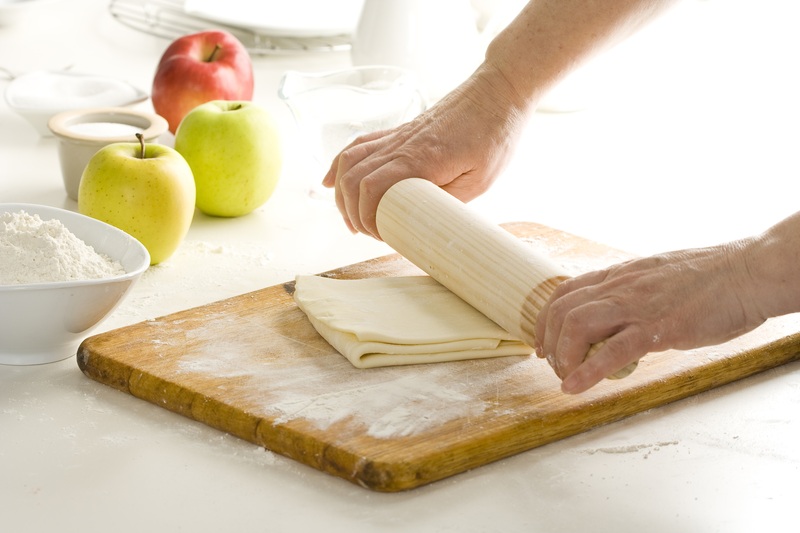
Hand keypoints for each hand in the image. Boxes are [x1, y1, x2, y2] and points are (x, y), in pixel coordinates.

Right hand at [322, 64, 531, 238]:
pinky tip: (332, 181)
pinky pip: (360, 145)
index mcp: (421, 160)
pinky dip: (340, 164)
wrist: (498, 92)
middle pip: (354, 178)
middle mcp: (402, 145)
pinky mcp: (400, 131)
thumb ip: (447, 200)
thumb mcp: (480, 179)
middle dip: (351, 211)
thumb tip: (421, 219)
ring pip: (350, 161)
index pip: (372, 189)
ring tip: (350, 216)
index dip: (366, 217)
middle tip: (366, 232)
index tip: (378, 234)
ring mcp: (398, 136)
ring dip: (342, 191)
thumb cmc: (495, 134)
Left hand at [534, 240, 767, 393]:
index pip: (565, 292)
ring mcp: (636, 306)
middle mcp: (620, 287)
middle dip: (548, 341)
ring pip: (575, 325)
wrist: (747, 273)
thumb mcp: (657, 277)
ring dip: (562, 355)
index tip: (542, 343)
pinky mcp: (657, 328)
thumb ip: (634, 293)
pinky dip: (586, 372)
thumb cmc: (711, 278)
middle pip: (560, 310)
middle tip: (554, 365)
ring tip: (566, 376)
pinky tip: (574, 387)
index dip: (545, 319)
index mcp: (620, 275)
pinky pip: (612, 351)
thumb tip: (622, 312)